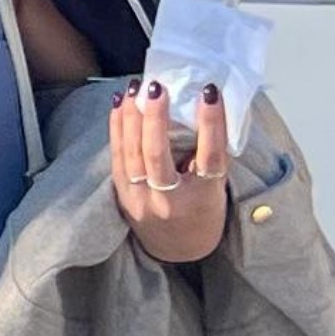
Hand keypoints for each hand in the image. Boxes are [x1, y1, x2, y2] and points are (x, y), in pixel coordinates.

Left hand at [109, 81, 234, 263]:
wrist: (176, 248)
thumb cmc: (202, 211)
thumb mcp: (218, 187)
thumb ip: (212, 153)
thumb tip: (207, 103)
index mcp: (203, 197)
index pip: (210, 156)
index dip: (212, 123)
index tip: (209, 91)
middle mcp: (168, 200)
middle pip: (157, 155)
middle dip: (155, 118)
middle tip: (157, 87)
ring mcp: (140, 198)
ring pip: (131, 153)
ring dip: (132, 116)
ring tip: (136, 88)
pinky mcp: (122, 194)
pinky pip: (116, 155)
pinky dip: (117, 126)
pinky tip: (119, 103)